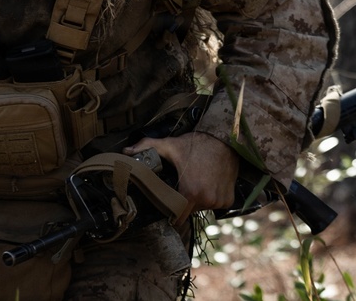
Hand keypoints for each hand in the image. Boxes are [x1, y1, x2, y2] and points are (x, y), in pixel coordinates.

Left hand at [124, 132, 238, 218]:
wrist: (224, 139)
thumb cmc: (196, 144)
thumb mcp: (169, 145)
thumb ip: (146, 147)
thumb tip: (126, 152)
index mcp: (191, 192)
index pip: (177, 216)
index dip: (171, 213)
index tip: (167, 207)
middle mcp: (207, 200)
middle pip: (190, 210)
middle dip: (184, 202)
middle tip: (182, 186)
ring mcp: (220, 201)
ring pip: (203, 207)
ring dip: (199, 199)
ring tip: (196, 181)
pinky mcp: (229, 199)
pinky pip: (217, 204)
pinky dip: (213, 197)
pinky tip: (209, 183)